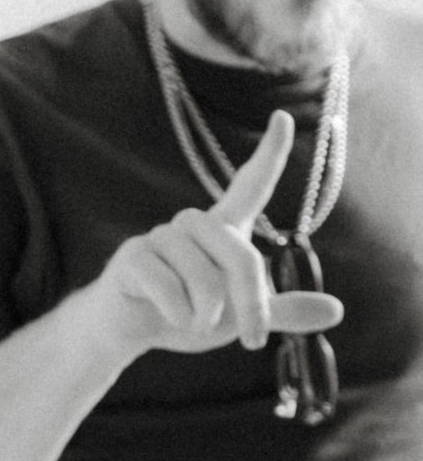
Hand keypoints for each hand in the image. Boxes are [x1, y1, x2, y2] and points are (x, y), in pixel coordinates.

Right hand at [93, 109, 342, 362]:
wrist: (125, 331)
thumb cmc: (182, 315)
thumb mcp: (237, 317)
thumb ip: (280, 311)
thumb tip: (335, 311)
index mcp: (221, 232)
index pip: (250, 186)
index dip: (269, 155)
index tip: (283, 120)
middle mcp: (193, 226)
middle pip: (239, 252)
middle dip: (249, 300)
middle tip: (251, 340)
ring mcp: (160, 238)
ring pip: (203, 275)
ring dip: (206, 312)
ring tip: (193, 323)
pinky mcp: (133, 256)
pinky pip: (167, 285)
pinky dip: (177, 312)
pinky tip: (168, 318)